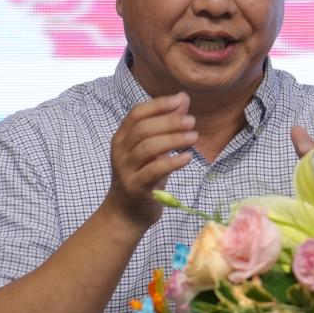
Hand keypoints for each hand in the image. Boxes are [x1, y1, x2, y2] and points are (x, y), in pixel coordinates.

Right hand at [104, 93, 195, 230]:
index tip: (180, 100)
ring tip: (193, 137)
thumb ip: (166, 125)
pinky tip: (187, 158)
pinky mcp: (136, 188)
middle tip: (192, 122)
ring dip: (173, 140)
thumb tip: (183, 99)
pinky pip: (154, 171)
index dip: (158, 105)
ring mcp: (126, 170)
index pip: (137, 114)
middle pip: (143, 129)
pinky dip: (172, 162)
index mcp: (122, 138)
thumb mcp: (153, 150)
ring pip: (148, 148)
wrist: (126, 213)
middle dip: (169, 122)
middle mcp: (120, 152)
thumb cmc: (142, 176)